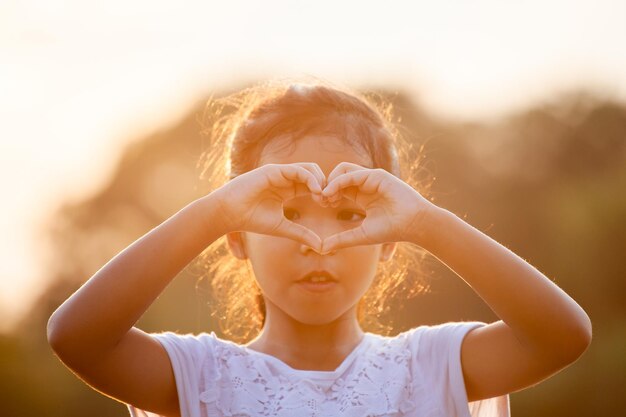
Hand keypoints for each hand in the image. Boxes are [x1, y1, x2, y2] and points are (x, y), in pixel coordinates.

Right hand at [213, 163, 325, 250]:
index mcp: (287, 189)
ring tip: (323, 196)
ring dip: (320, 180)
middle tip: (329, 201)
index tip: (329, 206)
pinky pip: (298, 170)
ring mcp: (279, 172)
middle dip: (325, 185)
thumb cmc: (251, 220)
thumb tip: (322, 246)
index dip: (323, 193)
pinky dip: (310, 178)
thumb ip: (302, 234)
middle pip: (314, 174)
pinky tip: (315, 191)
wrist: (229, 213)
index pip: (312, 185)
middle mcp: (285, 178)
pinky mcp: (273, 170)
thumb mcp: (282, 227)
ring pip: (309, 168)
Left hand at [319, 162, 436, 252]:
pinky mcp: (377, 175)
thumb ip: (342, 239)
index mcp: (362, 195)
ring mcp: (371, 178)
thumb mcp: (361, 235)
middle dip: (326, 185)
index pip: (339, 187)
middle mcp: (366, 184)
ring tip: (326, 197)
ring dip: (331, 181)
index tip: (322, 206)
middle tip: (321, 200)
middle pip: (338, 175)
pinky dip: (338, 182)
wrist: (414, 225)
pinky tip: (331, 194)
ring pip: (343, 170)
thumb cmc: (391, 230)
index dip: (328, 194)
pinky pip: (352, 174)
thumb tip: (322, 249)